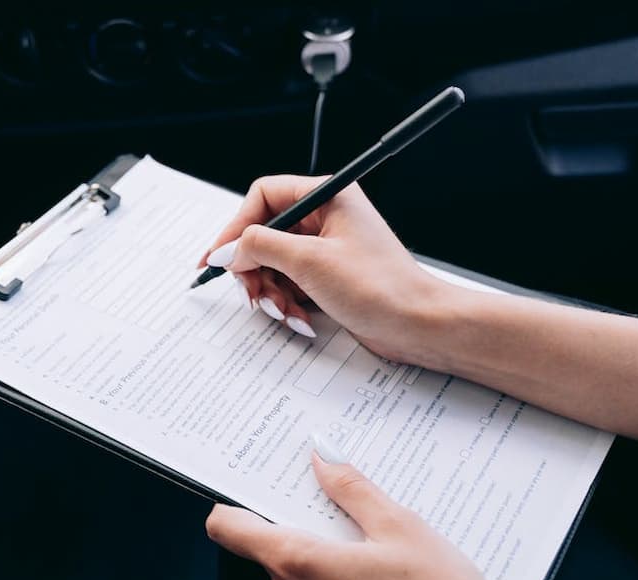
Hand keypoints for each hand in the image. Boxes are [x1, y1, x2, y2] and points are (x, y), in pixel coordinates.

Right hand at [199, 175, 457, 363]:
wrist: (417, 325)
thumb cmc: (379, 287)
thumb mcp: (308, 262)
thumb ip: (258, 248)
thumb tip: (225, 250)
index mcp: (326, 196)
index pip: (263, 196)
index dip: (236, 227)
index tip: (220, 257)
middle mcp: (325, 217)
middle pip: (263, 234)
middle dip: (254, 269)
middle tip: (253, 292)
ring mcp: (325, 248)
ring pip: (272, 263)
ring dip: (270, 291)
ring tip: (283, 310)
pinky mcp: (327, 276)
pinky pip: (289, 283)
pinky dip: (287, 302)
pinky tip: (300, 318)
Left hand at [206, 452, 549, 579]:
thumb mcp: (401, 526)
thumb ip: (352, 488)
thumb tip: (323, 458)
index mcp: (296, 563)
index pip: (227, 527)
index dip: (233, 502)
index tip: (253, 487)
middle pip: (271, 549)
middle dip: (304, 529)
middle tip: (349, 517)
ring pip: (296, 579)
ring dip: (325, 562)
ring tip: (378, 557)